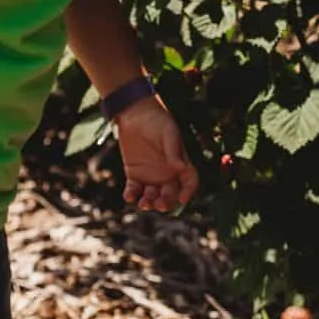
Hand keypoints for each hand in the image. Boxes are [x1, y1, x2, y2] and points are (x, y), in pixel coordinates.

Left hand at [115, 96, 198, 211]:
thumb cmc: (156, 121)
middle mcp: (168, 174)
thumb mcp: (168, 133)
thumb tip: (180, 167)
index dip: (188, 192)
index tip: (182, 199)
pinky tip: (129, 196)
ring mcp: (151, 176)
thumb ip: (173, 150)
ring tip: (144, 204)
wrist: (134, 114)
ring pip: (153, 196)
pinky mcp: (135, 175)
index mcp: (181, 164)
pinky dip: (132, 195)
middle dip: (167, 202)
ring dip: (150, 203)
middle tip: (161, 205)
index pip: (189, 182)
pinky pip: (134, 189)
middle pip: (171, 194)